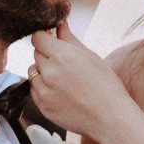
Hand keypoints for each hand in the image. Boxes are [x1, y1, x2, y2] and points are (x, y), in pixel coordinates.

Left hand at [29, 24, 130, 139]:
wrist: (110, 119)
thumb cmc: (106, 86)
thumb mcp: (91, 57)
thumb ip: (70, 39)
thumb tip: (59, 25)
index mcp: (62, 56)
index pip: (38, 38)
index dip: (45, 38)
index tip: (52, 42)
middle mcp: (49, 73)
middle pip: (36, 54)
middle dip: (47, 55)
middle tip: (65, 65)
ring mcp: (44, 91)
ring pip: (33, 73)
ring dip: (43, 73)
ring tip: (64, 81)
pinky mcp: (43, 107)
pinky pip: (34, 91)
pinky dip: (43, 89)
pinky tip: (62, 93)